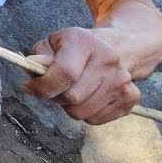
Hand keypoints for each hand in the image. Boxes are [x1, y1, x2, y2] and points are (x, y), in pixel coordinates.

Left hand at [22, 27, 141, 124]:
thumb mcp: (52, 44)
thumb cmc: (75, 49)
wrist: (115, 48)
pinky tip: (88, 96)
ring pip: (82, 113)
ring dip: (70, 107)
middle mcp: (108, 59)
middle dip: (56, 97)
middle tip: (56, 88)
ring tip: (72, 90)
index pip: (65, 73)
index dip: (43, 86)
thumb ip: (38, 56)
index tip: (30, 87)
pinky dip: (85, 113)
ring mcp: (123, 80)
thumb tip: (34, 67)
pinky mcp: (130, 98)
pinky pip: (95, 120)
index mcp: (85, 42)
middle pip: (72, 98)